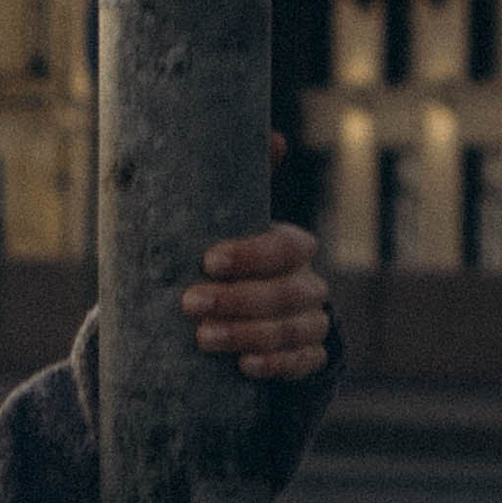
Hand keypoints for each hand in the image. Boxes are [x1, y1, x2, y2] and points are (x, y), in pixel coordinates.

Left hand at [183, 140, 329, 381]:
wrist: (231, 317)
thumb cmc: (221, 263)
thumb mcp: (223, 224)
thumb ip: (237, 186)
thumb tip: (274, 135)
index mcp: (289, 247)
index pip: (285, 247)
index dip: (252, 255)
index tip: (209, 261)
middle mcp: (306, 283)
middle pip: (289, 293)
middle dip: (240, 299)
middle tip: (191, 304)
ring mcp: (310, 322)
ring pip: (294, 329)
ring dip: (249, 334)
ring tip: (204, 338)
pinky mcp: (306, 358)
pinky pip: (303, 364)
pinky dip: (276, 365)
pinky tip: (246, 366)